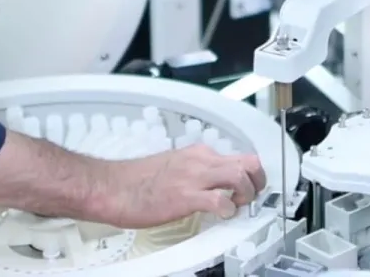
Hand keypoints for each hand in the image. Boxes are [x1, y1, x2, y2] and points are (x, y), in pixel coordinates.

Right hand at [92, 144, 265, 228]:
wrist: (112, 187)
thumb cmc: (136, 181)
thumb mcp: (173, 167)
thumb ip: (195, 172)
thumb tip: (212, 185)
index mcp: (197, 154)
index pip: (239, 156)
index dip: (251, 174)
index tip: (251, 188)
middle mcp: (199, 160)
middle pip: (247, 163)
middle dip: (256, 183)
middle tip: (249, 199)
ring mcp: (193, 177)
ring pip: (239, 177)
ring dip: (246, 195)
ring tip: (236, 207)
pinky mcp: (186, 196)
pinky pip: (219, 201)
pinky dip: (227, 210)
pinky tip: (222, 215)